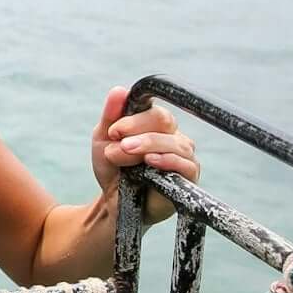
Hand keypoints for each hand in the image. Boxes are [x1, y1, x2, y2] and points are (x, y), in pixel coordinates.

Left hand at [91, 87, 199, 221]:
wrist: (114, 202)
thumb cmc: (112, 168)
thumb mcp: (103, 140)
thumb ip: (111, 116)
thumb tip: (119, 90)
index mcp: (153, 123)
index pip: (151, 108)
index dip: (133, 117)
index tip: (113, 130)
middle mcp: (171, 135)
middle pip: (164, 120)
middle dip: (138, 129)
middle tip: (118, 142)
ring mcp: (183, 155)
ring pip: (175, 142)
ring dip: (148, 145)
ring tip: (126, 153)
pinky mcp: (188, 177)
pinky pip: (186, 164)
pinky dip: (169, 160)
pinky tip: (152, 161)